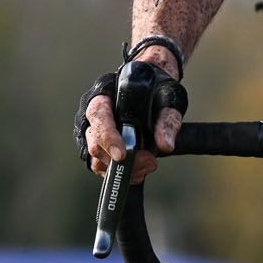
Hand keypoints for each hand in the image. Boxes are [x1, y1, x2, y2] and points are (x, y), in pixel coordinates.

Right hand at [75, 54, 185, 184]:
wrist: (153, 88)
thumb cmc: (156, 88)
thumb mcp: (168, 97)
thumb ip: (168, 119)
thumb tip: (166, 144)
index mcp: (105, 94)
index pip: (98, 116)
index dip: (108, 137)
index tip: (122, 155)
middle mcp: (94, 115)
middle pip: (95, 144)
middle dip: (122, 160)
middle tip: (150, 162)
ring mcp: (94, 133)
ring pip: (97, 160)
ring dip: (123, 170)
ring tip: (149, 165)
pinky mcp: (101, 148)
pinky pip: (103, 167)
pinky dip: (122, 174)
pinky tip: (140, 170)